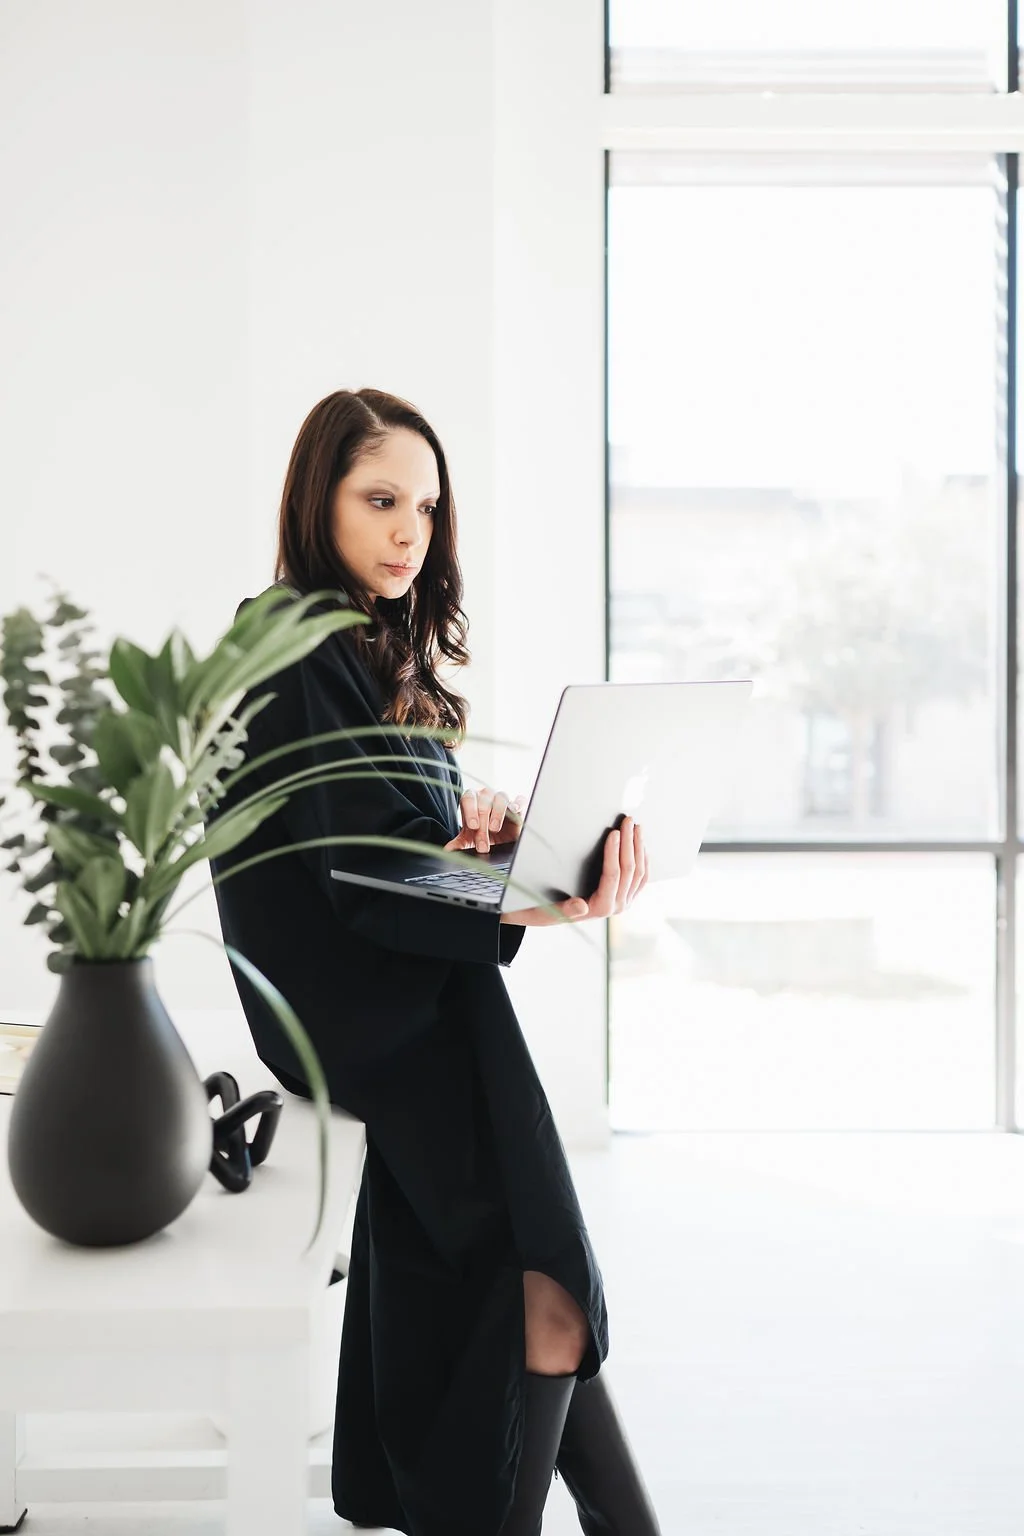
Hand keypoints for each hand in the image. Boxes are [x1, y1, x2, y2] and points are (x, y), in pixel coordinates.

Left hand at [444, 787, 527, 854]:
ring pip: (501, 798)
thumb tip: (447, 850)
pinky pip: (520, 800)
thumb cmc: (482, 836)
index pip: (468, 798)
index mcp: (472, 801)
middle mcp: (486, 797)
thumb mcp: (469, 841)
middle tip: (482, 843)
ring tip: (494, 829)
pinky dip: (518, 804)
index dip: (470, 811)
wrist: (500, 841)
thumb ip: (458, 844)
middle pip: (484, 802)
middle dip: (483, 823)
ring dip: (497, 813)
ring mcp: (502, 800)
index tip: (473, 827)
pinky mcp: (517, 806)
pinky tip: (515, 812)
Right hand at [499, 815, 648, 927]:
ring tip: (636, 827)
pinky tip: (640, 844)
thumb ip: (565, 909)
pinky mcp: (626, 897)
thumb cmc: (544, 908)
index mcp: (599, 908)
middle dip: (629, 843)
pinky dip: (643, 859)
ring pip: (639, 872)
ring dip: (638, 847)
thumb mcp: (547, 909)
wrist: (547, 915)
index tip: (613, 832)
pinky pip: (641, 878)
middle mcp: (615, 907)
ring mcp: (623, 902)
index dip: (613, 853)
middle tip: (627, 821)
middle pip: (628, 871)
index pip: (611, 876)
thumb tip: (581, 906)